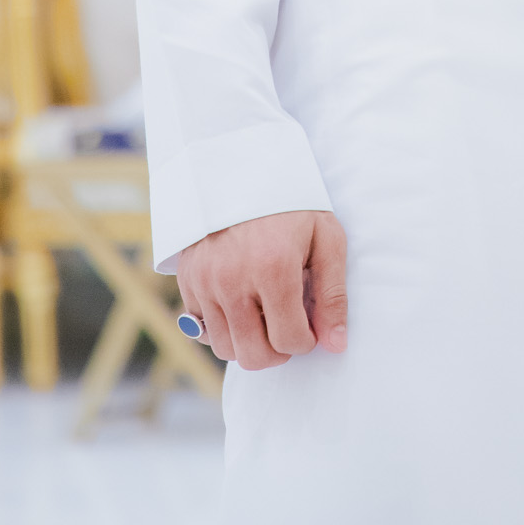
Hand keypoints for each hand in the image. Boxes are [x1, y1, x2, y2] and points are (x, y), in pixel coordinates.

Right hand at [176, 209, 347, 370]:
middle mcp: (233, 280)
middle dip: (278, 351)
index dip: (306, 341)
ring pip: (225, 349)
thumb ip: (333, 294)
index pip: (289, 340)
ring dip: (249, 342)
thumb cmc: (293, 205)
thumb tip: (335, 345)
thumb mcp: (326, 238)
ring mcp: (205, 281)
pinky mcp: (188, 280)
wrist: (243, 168)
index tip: (310, 326)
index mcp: (273, 268)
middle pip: (254, 356)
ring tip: (266, 314)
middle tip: (289, 327)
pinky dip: (224, 328)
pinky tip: (242, 305)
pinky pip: (203, 330)